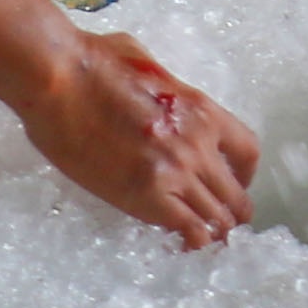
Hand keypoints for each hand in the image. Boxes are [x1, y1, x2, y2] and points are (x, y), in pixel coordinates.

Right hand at [12, 30, 258, 247]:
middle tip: (222, 226)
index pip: (247, 152)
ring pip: (215, 217)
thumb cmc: (93, 61)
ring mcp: (175, 171)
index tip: (235, 185)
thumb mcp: (149, 64)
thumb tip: (158, 96)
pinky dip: (189, 240)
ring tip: (207, 244)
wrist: (60, 78)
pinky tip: (183, 246)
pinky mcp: (144, 194)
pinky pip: (184, 228)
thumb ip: (166, 90)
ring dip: (213, 233)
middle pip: (234, 193)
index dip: (244, 175)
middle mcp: (198, 144)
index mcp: (203, 110)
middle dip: (231, 213)